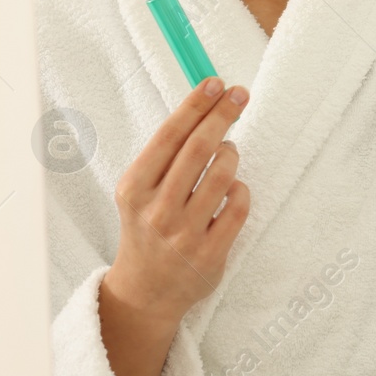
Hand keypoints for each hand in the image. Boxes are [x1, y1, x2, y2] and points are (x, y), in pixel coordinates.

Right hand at [105, 77, 250, 325]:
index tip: (216, 83)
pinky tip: (233, 189)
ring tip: (228, 153)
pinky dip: (241, 189)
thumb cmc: (148, 227)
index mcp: (134, 188)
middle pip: (199, 148)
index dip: (194, 106)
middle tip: (240, 94)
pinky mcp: (210, 253)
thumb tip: (205, 105)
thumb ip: (167, 155)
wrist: (145, 291)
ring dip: (232, 154)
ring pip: (223, 174)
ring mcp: (183, 234)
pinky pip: (239, 206)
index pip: (168, 136)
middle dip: (222, 114)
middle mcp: (156, 210)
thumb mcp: (141, 191)